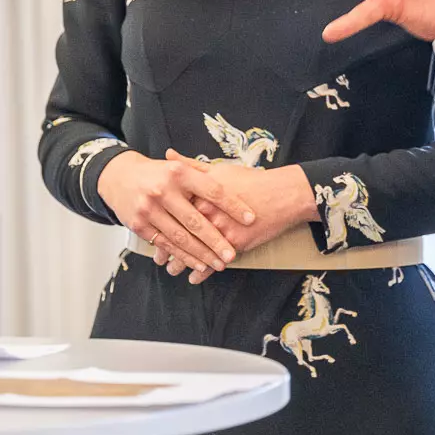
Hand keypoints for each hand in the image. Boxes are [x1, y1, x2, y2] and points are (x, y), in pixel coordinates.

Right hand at [96, 150, 253, 276]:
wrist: (118, 177)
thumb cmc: (157, 173)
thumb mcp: (178, 167)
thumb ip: (203, 175)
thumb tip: (236, 181)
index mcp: (179, 172)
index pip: (212, 190)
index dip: (233, 205)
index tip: (250, 218)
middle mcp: (163, 190)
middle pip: (196, 219)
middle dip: (216, 240)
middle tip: (232, 253)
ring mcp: (149, 209)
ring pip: (180, 236)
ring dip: (201, 253)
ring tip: (219, 263)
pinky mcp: (140, 225)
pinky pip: (166, 244)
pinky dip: (183, 256)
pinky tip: (197, 263)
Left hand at [162, 160, 319, 282]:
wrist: (283, 195)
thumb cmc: (252, 180)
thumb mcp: (220, 169)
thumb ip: (191, 165)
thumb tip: (168, 155)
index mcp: (201, 193)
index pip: (174, 210)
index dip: (161, 221)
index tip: (150, 228)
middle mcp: (208, 213)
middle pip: (181, 233)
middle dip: (168, 247)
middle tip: (158, 257)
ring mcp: (221, 230)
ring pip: (195, 251)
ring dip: (182, 263)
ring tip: (171, 269)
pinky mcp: (235, 244)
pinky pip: (214, 262)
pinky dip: (203, 272)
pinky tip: (194, 278)